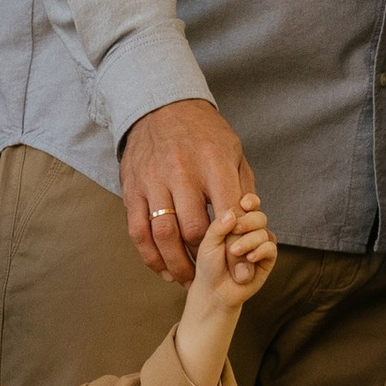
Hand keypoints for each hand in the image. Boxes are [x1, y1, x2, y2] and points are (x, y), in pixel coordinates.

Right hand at [121, 96, 251, 286]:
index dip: (235, 246)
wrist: (161, 105)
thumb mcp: (234, 152)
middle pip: (193, 228)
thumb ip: (244, 189)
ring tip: (188, 279)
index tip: (241, 271)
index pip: (227, 213)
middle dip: (205, 258)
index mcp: (213, 162)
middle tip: (215, 276)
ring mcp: (153, 180)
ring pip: (163, 234)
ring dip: (177, 264)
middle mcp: (181, 171)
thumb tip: (253, 229)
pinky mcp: (132, 188)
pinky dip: (150, 256)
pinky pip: (138, 231)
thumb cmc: (205, 134)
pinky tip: (163, 268)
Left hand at [177, 194, 278, 385]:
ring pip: (264, 231)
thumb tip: (233, 212)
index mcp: (236, 222)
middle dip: (249, 221)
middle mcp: (251, 231)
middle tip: (236, 230)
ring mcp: (260, 245)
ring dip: (250, 240)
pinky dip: (260, 250)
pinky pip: (271, 248)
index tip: (244, 203)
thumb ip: (219, 227)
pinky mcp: (267, 260)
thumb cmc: (208, 265)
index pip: (248, 205)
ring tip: (235, 252)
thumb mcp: (208, 243)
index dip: (250, 200)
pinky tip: (250, 257)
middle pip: (259, 215)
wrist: (214, 291)